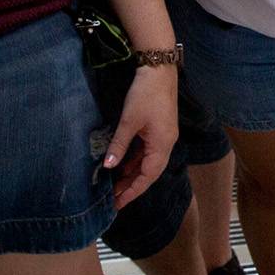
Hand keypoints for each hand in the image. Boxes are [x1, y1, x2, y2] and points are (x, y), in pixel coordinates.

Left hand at [104, 65, 177, 208]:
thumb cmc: (145, 94)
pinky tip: (123, 164)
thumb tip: (108, 167)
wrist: (159, 69)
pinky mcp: (160, 129)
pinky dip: (136, 161)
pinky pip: (148, 152)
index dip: (132, 191)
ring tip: (115, 185)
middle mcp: (167, 143)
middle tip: (113, 199)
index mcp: (162, 145)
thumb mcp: (129, 121)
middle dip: (132, 186)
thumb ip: (119, 145)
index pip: (148, 177)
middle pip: (150, 172)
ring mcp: (164, 136)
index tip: (117, 204)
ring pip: (149, 162)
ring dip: (133, 174)